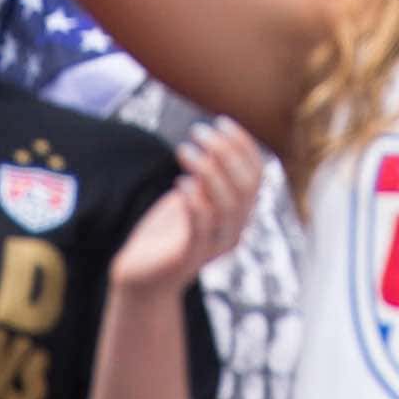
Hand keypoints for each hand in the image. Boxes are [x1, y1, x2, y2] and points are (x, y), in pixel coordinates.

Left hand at [108, 120, 262, 292]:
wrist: (142, 277)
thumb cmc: (168, 232)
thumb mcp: (193, 197)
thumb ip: (209, 178)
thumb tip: (218, 142)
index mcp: (239, 214)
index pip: (256, 175)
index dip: (243, 145)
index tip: (221, 121)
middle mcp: (234, 231)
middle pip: (245, 187)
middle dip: (225, 152)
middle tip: (198, 131)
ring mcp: (213, 247)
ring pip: (227, 205)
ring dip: (208, 170)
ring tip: (183, 149)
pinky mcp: (189, 258)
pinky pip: (200, 228)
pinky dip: (194, 201)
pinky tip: (180, 182)